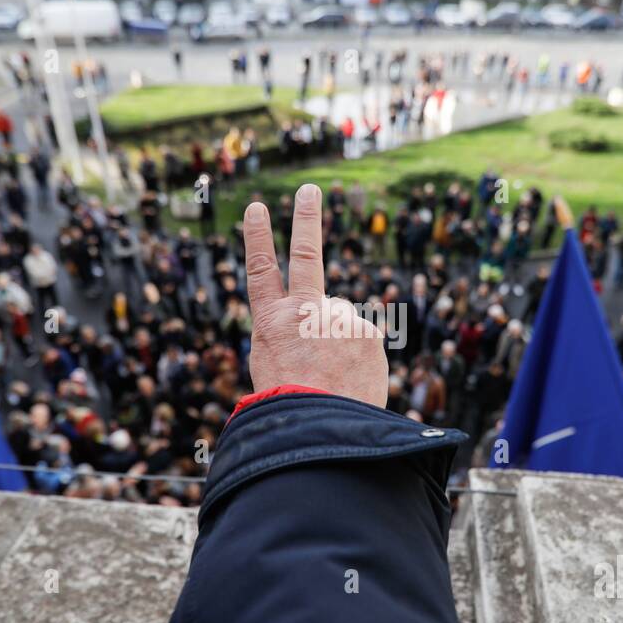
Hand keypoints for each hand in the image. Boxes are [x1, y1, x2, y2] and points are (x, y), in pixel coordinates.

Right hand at [243, 184, 388, 407]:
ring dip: (340, 345)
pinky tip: (349, 381)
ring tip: (332, 380)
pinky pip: (363, 342)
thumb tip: (334, 319)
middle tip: (309, 190)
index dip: (257, 239)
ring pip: (342, 322)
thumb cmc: (290, 409)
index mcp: (271, 323)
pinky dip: (359, 360)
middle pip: (305, 256)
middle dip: (305, 219)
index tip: (256, 208)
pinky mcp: (366, 331)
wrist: (318, 432)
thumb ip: (296, 336)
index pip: (260, 272)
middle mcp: (303, 312)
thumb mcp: (275, 369)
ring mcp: (336, 318)